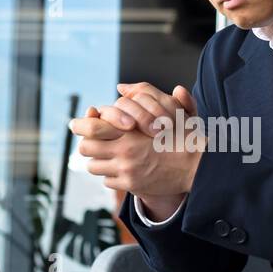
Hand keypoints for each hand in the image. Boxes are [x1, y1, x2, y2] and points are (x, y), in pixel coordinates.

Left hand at [69, 83, 202, 213]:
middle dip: (86, 144)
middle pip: (86, 148)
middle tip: (90, 143)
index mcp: (130, 130)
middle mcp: (124, 150)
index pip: (92, 127)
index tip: (75, 124)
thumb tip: (122, 87)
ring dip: (97, 161)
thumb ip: (146, 94)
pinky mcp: (131, 184)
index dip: (80, 125)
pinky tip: (120, 170)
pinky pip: (107, 181)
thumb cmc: (185, 136)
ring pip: (94, 167)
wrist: (197, 166)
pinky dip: (110, 175)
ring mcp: (126, 169)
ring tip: (105, 157)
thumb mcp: (168, 109)